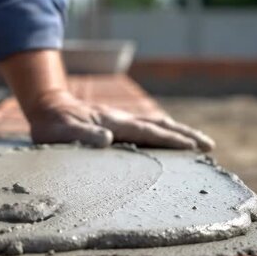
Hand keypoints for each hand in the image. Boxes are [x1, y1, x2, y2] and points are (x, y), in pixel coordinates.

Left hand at [27, 91, 214, 150]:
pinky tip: (169, 142)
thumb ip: (82, 136)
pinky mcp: (116, 125)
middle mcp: (120, 119)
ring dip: (178, 133)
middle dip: (185, 135)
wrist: (47, 107)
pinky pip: (145, 129)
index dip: (171, 140)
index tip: (194, 147)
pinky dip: (163, 134)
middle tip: (209, 146)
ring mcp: (120, 121)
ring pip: (155, 125)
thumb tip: (108, 140)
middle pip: (159, 125)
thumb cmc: (52, 124)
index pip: (147, 132)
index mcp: (112, 122)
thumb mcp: (61, 132)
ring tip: (199, 144)